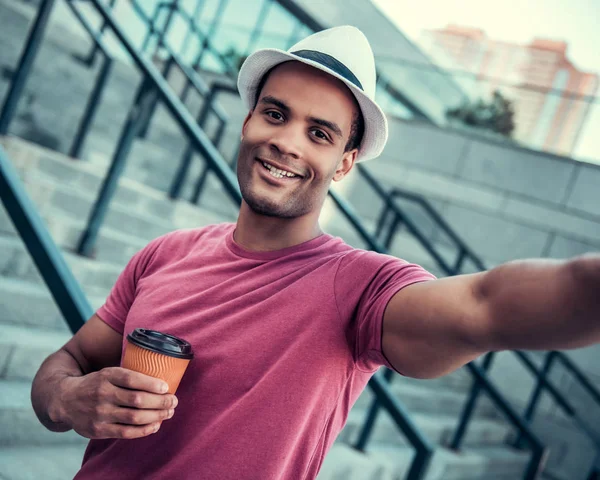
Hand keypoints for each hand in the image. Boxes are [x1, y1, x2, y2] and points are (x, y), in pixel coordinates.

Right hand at [50, 367, 177, 439]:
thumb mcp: (108, 372)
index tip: (166, 386)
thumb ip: (128, 375)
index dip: (151, 383)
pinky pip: (126, 432)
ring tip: (168, 412)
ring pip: (134, 417)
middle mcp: (102, 393)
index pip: (131, 378)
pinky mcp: (98, 429)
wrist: (65, 400)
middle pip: (137, 399)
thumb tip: (161, 377)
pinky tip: (155, 425)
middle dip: (160, 401)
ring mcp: (100, 413)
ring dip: (156, 416)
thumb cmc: (96, 384)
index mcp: (106, 375)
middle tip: (173, 401)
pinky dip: (144, 430)